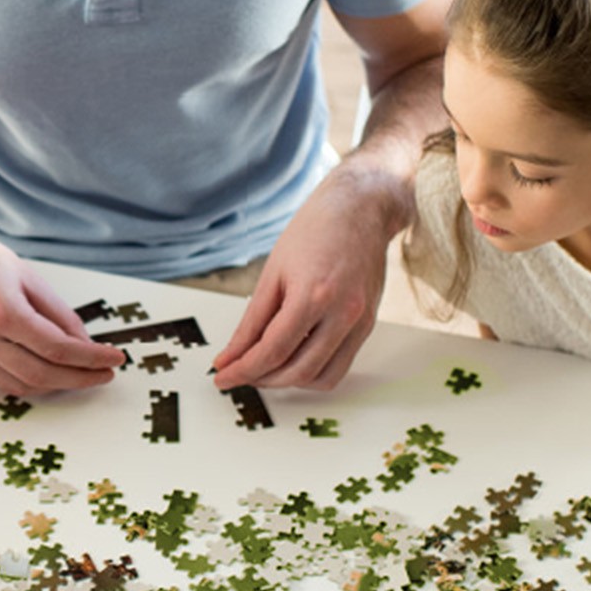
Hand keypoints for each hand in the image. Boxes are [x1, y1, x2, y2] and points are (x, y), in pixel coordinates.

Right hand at [0, 216, 123, 394]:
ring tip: (77, 375)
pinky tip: (43, 371)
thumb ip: (58, 313)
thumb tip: (83, 343)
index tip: (114, 360)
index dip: (91, 358)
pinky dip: (25, 380)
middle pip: (41, 374)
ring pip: (19, 384)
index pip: (58, 348)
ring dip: (53, 385)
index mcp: (1, 310)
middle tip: (102, 375)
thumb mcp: (26, 275)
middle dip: (79, 379)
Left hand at [211, 163, 401, 389]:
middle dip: (262, 378)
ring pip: (321, 377)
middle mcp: (342, 313)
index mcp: (313, 295)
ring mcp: (360, 322)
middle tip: (238, 373)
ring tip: (264, 369)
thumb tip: (232, 355)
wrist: (361, 209)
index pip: (273, 350)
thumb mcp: (273, 272)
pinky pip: (340, 366)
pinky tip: (292, 360)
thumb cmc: (316, 230)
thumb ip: (252, 320)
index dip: (243, 370)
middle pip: (297, 370)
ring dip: (288, 381)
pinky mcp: (368, 325)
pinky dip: (313, 372)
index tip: (222, 377)